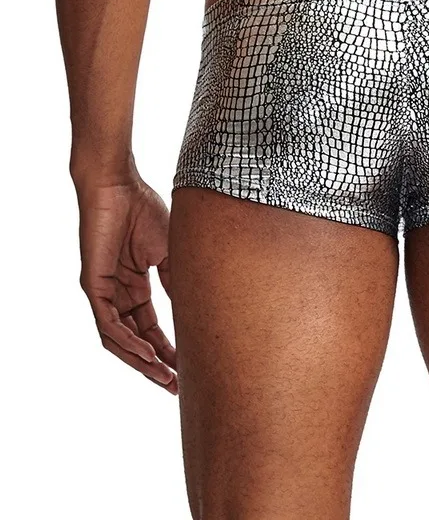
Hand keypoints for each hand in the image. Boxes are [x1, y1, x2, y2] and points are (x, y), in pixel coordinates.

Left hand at [76, 176, 177, 393]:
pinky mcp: (93, 285)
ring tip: (164, 377)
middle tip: (178, 385)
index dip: (169, 348)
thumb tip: (194, 311)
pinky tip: (146, 355)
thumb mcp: (172, 252)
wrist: (120, 185)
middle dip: (156, 364)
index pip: (151, 326)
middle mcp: (118, 293)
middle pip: (136, 339)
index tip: (190, 367)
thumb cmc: (144, 209)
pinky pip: (107, 324)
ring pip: (120, 339)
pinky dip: (126, 342)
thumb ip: (177, 282)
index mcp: (136, 285)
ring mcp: (104, 291)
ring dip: (141, 361)